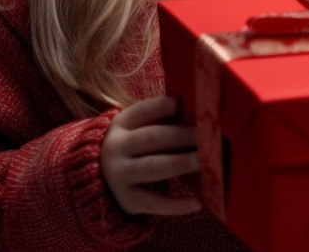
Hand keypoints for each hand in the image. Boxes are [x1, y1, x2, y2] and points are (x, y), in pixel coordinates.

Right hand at [101, 96, 202, 215]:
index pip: (140, 112)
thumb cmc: (136, 148)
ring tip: (204, 161)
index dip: (159, 107)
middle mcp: (116, 149)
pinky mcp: (129, 200)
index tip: (179, 103)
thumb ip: (162, 120)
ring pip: (153, 167)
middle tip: (206, 135)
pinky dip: (176, 205)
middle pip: (152, 138)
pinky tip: (197, 202)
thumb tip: (199, 113)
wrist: (103, 180)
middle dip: (181, 136)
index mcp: (121, 126)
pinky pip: (155, 203)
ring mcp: (120, 176)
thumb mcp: (138, 129)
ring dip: (180, 163)